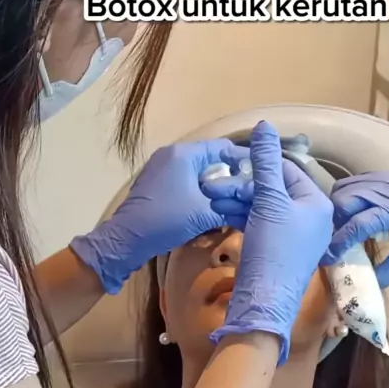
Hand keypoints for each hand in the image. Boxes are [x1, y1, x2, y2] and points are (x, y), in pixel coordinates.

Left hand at [70, 140, 247, 293]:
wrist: (127, 239)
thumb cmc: (167, 219)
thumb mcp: (205, 213)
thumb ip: (230, 205)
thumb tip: (251, 205)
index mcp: (184, 153)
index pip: (223, 148)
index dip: (245, 160)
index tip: (261, 174)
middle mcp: (172, 154)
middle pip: (211, 159)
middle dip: (231, 175)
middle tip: (249, 190)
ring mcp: (161, 168)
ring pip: (198, 172)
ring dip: (216, 185)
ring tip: (233, 200)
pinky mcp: (156, 184)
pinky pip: (186, 181)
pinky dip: (200, 191)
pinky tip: (211, 207)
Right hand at [207, 120, 333, 363]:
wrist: (263, 302)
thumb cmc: (273, 249)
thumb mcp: (269, 201)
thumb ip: (266, 162)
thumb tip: (265, 126)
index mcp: (317, 203)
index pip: (288, 170)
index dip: (258, 164)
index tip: (230, 165)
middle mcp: (310, 218)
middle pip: (273, 188)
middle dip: (241, 185)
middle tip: (212, 185)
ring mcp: (293, 236)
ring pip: (262, 206)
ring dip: (236, 199)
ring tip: (210, 197)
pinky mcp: (275, 250)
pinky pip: (258, 223)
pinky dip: (240, 216)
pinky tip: (219, 210)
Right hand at [320, 168, 388, 288]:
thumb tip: (368, 285)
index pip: (357, 224)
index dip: (339, 242)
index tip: (328, 257)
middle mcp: (383, 190)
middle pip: (343, 202)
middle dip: (333, 223)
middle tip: (333, 241)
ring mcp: (379, 179)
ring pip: (342, 190)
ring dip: (335, 209)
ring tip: (338, 228)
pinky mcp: (377, 175)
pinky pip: (349, 183)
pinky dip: (342, 197)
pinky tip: (348, 213)